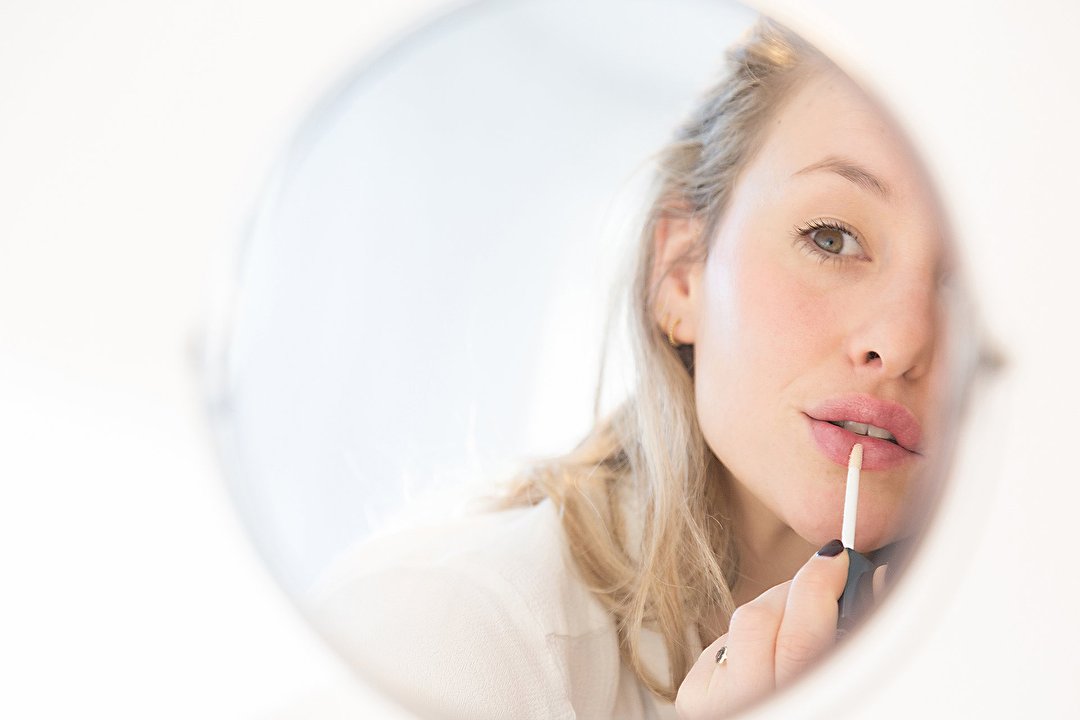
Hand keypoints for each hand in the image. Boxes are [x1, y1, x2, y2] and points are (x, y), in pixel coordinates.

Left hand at [676, 539, 859, 718]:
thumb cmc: (817, 701)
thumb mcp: (836, 679)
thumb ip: (845, 637)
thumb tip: (867, 579)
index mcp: (799, 708)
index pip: (797, 639)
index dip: (818, 589)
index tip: (838, 559)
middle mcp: (748, 707)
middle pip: (761, 617)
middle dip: (799, 588)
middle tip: (827, 575)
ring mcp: (712, 703)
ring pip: (743, 620)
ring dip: (777, 608)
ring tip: (801, 618)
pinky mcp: (692, 696)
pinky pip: (726, 638)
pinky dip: (753, 636)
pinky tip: (768, 650)